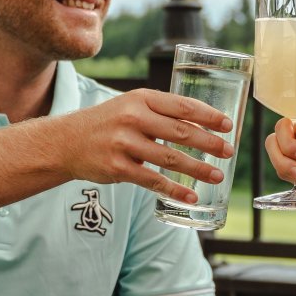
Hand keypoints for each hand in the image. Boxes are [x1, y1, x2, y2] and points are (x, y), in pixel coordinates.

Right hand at [51, 89, 232, 203]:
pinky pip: (153, 180)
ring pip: (170, 158)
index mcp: (141, 98)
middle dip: (209, 143)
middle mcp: (132, 118)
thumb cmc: (107, 123)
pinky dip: (175, 190)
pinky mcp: (117, 168)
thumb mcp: (131, 106)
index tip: (228, 125)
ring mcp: (124, 144)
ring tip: (217, 176)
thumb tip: (202, 128)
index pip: (182, 106)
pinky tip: (191, 196)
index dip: (208, 116)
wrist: (65, 142)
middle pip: (180, 132)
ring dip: (198, 169)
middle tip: (229, 151)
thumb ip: (161, 113)